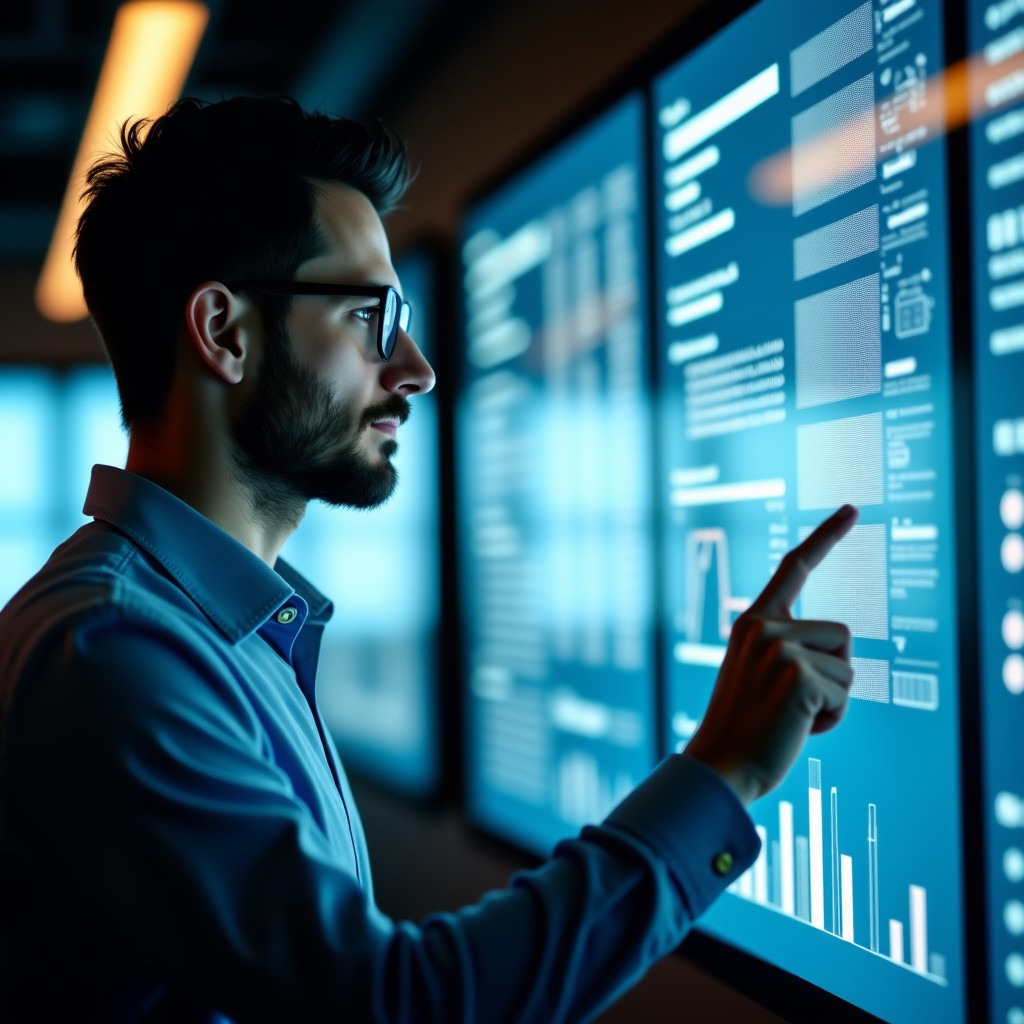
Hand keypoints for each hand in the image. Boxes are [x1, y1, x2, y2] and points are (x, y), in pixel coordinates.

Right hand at [683, 504, 858, 805]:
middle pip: (842, 635)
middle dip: (834, 675)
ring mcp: (779, 646)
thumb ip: (790, 650)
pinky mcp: (798, 673)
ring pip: (848, 665)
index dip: (826, 536)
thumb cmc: (747, 728)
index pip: (794, 567)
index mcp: (753, 621)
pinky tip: (797, 727)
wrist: (721, 764)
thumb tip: (837, 653)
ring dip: (834, 699)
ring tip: (793, 716)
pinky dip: (833, 719)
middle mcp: (764, 625)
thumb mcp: (763, 675)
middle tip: (792, 705)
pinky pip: (846, 693)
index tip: (853, 508)